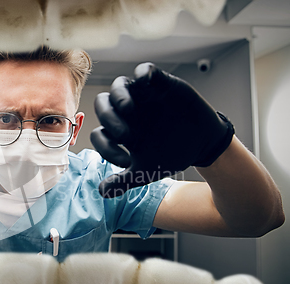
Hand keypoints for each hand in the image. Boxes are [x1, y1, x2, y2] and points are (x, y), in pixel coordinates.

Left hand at [90, 63, 233, 197]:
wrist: (202, 144)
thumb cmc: (170, 155)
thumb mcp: (146, 171)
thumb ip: (123, 181)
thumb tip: (101, 193)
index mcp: (119, 131)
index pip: (100, 134)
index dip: (106, 148)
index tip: (125, 162)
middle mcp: (126, 112)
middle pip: (103, 104)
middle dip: (107, 117)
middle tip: (122, 134)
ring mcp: (142, 97)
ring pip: (120, 86)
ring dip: (119, 95)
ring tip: (128, 109)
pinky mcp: (160, 84)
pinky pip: (145, 71)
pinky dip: (143, 74)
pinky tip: (147, 82)